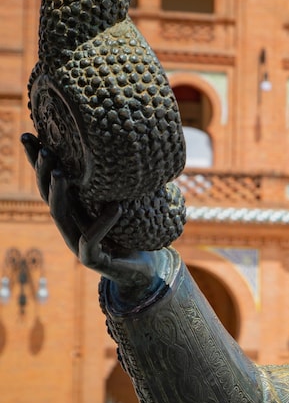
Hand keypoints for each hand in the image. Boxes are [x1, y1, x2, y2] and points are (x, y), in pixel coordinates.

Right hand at [22, 132, 165, 304]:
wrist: (144, 269)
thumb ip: (116, 182)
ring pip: (61, 216)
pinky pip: (91, 242)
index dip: (39, 160)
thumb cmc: (133, 233)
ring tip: (62, 173)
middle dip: (44, 172)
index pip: (52, 180)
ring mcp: (77, 243)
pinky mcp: (91, 260)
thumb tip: (124, 144)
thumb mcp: (123, 202)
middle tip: (46, 150)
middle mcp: (71, 224)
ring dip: (59, 193)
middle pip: (49, 195)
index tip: (29, 133)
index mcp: (75, 208)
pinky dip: (103, 224)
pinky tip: (115, 207)